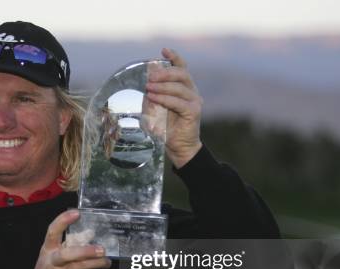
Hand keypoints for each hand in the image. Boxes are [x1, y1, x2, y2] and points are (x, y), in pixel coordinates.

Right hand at [21, 210, 110, 268]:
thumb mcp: (52, 259)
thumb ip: (69, 246)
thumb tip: (90, 233)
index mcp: (47, 250)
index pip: (52, 232)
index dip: (63, 221)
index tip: (76, 213)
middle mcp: (53, 261)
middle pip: (67, 254)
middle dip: (85, 251)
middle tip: (100, 248)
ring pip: (81, 265)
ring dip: (96, 261)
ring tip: (106, 258)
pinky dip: (97, 267)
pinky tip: (105, 264)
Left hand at [145, 48, 202, 167]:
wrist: (178, 147)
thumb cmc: (166, 127)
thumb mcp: (156, 108)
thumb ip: (153, 96)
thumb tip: (144, 84)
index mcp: (184, 88)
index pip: (182, 67)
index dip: (174, 57)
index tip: (164, 50)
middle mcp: (192, 92)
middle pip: (181, 74)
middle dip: (165, 72)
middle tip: (150, 75)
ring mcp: (195, 101)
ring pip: (179, 87)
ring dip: (162, 86)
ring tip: (148, 87)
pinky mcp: (194, 111)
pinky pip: (178, 102)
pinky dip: (165, 98)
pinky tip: (154, 97)